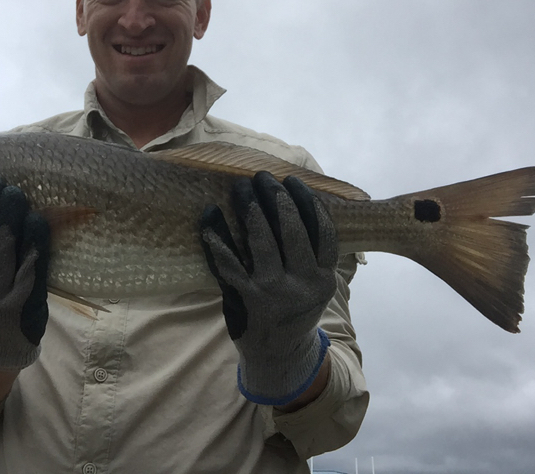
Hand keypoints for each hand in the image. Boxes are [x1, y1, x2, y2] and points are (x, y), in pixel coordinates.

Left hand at [199, 171, 338, 404]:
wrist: (278, 356)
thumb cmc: (295, 310)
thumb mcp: (316, 287)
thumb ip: (313, 255)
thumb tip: (299, 205)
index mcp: (323, 279)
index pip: (322, 231)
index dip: (307, 202)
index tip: (293, 181)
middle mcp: (302, 285)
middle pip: (292, 230)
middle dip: (277, 197)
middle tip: (263, 177)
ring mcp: (273, 293)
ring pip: (262, 241)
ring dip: (250, 208)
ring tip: (241, 187)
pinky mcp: (245, 300)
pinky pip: (229, 263)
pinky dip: (217, 238)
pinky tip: (210, 216)